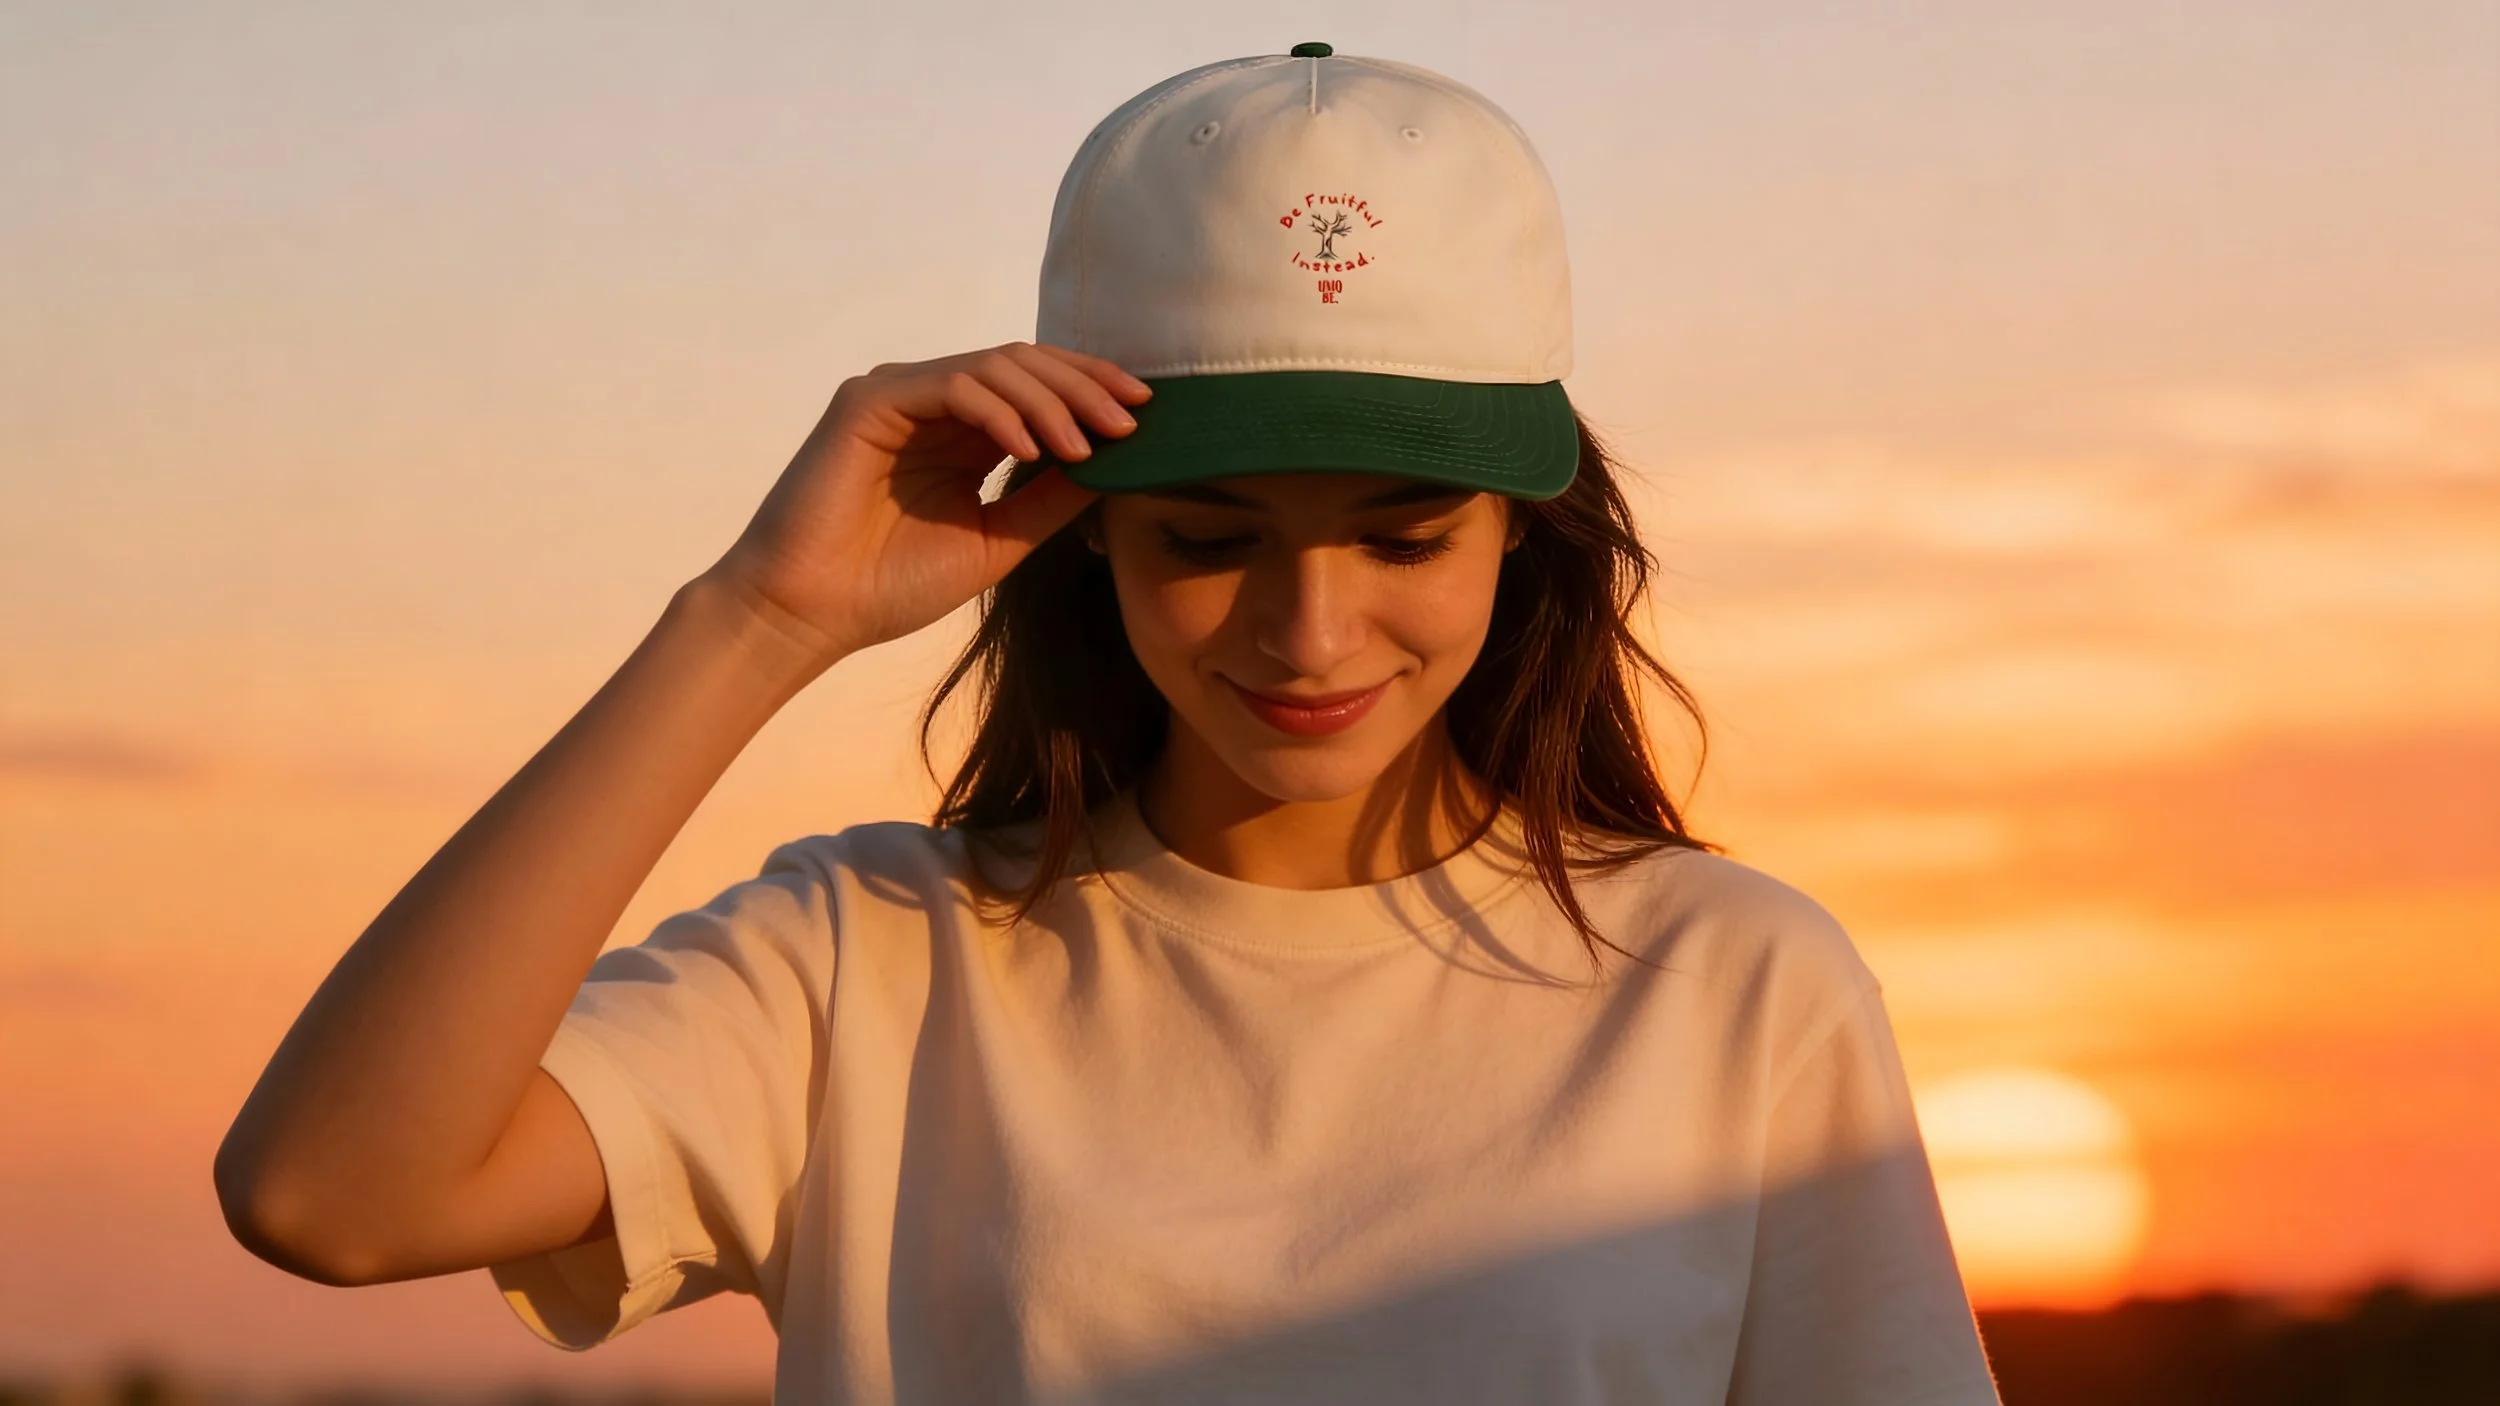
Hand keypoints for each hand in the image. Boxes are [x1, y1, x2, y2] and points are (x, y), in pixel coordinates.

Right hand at [700, 341, 1148, 666]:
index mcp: (962, 433)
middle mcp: (932, 403)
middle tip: (1133, 417)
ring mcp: (899, 395)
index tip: (1146, 416)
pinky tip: (1033, 448)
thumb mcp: (997, 540)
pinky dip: (999, 411)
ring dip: (1050, 401)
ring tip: (1089, 443)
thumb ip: (1051, 500)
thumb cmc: (891, 586)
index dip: (1091, 392)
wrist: (811, 614)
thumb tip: (1120, 466)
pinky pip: (950, 386)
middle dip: (1085, 387)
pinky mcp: (869, 401)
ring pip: (993, 368)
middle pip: (1023, 366)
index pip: (1037, 388)